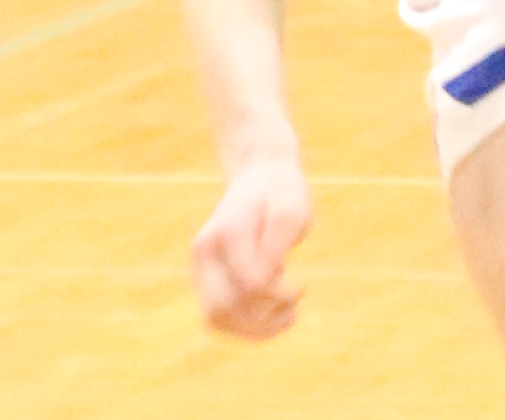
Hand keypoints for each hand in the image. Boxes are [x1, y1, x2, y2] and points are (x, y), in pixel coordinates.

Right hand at [189, 159, 312, 339]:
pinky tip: (276, 315)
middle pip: (222, 310)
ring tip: (288, 315)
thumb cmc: (282, 194)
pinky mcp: (209, 278)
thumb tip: (265, 283)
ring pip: (217, 320)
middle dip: (262, 321)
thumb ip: (276, 247)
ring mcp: (202, 266)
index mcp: (227, 235)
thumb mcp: (291, 213)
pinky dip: (246, 326)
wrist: (260, 175)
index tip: (302, 286)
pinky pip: (219, 316)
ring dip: (254, 328)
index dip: (278, 295)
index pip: (248, 285)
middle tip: (293, 307)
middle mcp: (206, 253)